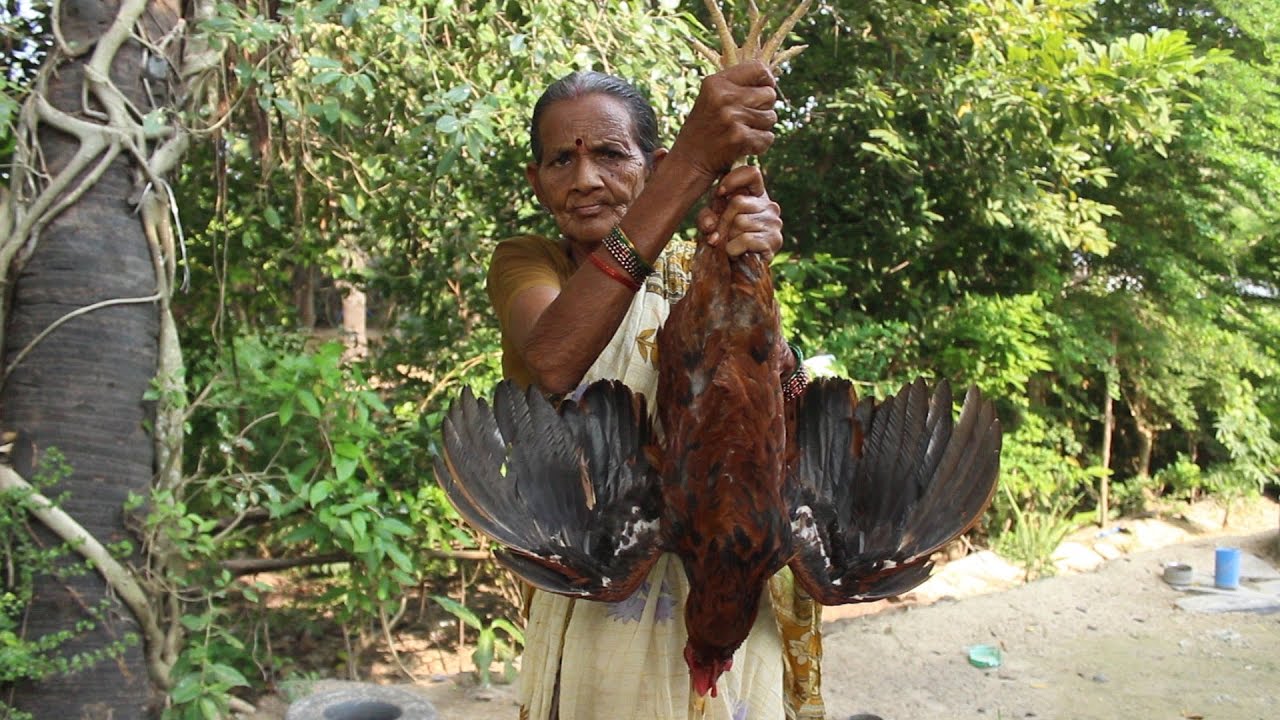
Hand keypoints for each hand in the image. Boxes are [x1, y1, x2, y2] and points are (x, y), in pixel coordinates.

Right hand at [670, 62, 777, 179]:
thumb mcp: (711, 99)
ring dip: (762, 128)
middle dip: (765, 108)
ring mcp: (732, 117)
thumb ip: (735, 86)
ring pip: (771, 117)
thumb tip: (770, 80)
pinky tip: (744, 146)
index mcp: (716, 82)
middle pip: (769, 94)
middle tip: (747, 119)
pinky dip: (760, 145)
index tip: (762, 91)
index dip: (766, 80)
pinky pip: (767, 138)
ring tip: (742, 132)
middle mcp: (723, 96)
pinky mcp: (739, 138)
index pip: (759, 68)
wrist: (690, 162)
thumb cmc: (705, 129)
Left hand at [696, 165, 782, 259]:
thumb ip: (706, 218)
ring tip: (730, 245)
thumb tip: (711, 226)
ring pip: (740, 222)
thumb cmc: (725, 241)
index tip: (720, 193)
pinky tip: (736, 253)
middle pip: (737, 202)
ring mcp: (774, 223)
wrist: (738, 270)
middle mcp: (770, 206)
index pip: (752, 173)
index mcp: (757, 196)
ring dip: (728, 238)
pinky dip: (733, 249)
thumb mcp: (712, 223)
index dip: (734, 179)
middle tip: (718, 235)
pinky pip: (745, 239)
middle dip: (722, 220)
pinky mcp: (774, 241)